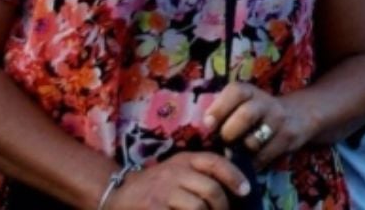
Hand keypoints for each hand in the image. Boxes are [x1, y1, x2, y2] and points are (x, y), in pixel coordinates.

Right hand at [109, 151, 248, 209]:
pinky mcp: (153, 209)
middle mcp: (174, 173)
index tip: (246, 190)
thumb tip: (237, 189)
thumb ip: (202, 173)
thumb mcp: (179, 170)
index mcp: (185, 160)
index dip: (235, 176)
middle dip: (223, 207)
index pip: (216, 163)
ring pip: (198, 207)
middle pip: (211, 190)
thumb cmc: (157, 185)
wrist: (118, 194)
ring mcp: (162, 193)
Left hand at [204, 83, 313, 169]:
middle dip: (229, 133)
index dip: (219, 108)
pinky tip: (246, 163)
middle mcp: (266, 103)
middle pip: (246, 115)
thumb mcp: (243, 104)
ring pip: (254, 141)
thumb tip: (201, 135)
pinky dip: (250, 164)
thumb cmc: (257, 113)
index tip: (208, 124)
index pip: (236, 91)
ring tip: (234, 155)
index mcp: (250, 92)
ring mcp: (278, 121)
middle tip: (223, 143)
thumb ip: (224, 114)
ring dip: (240, 153)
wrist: (298, 115)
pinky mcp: (287, 139)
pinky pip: (262, 157)